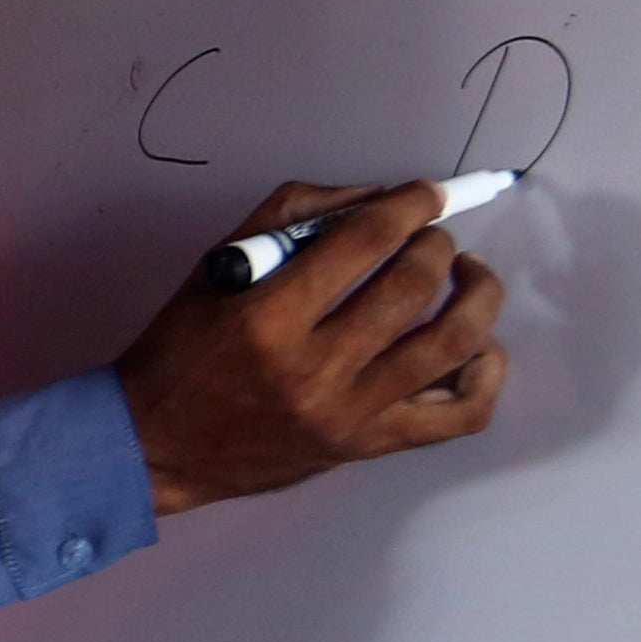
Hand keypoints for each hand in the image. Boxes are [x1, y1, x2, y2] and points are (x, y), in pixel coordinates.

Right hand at [114, 178, 510, 515]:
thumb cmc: (182, 351)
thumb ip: (291, 217)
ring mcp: (348, 415)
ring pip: (449, 345)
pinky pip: (457, 416)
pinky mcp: (367, 446)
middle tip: (433, 238)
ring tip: (469, 276)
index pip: (363, 242)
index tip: (426, 194)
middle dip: (436, 246)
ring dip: (475, 295)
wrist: (155, 447)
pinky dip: (485, 375)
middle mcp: (313, 368)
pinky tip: (478, 346)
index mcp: (267, 317)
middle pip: (410, 288)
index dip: (409, 206)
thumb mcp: (219, 269)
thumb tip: (376, 198)